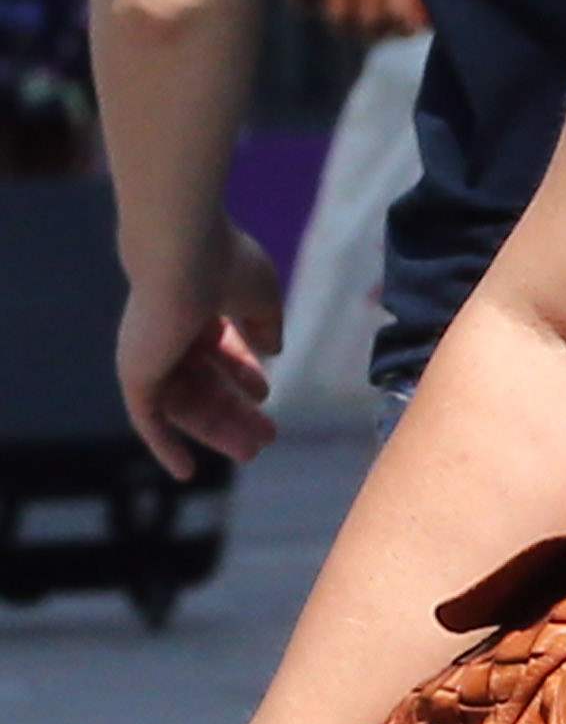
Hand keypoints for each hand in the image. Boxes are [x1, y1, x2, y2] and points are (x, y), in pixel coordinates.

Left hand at [118, 227, 283, 475]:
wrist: (179, 251)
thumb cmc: (224, 264)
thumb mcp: (261, 295)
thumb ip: (265, 324)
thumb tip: (271, 351)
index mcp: (194, 310)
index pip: (217, 351)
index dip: (242, 374)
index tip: (266, 394)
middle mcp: (166, 335)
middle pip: (203, 384)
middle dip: (235, 411)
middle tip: (265, 438)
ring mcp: (149, 357)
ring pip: (184, 405)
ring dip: (215, 431)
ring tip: (251, 453)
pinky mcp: (136, 375)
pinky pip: (149, 419)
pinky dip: (165, 446)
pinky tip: (185, 472)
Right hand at [290, 0, 422, 39]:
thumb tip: (426, 22)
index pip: (402, 18)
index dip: (405, 29)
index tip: (407, 27)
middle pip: (369, 20)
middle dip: (377, 32)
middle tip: (382, 27)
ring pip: (337, 12)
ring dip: (344, 24)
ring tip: (354, 21)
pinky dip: (308, 2)